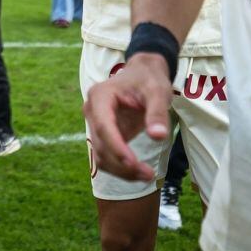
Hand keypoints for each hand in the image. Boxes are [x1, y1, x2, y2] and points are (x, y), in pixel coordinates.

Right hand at [83, 53, 172, 181]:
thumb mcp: (158, 91)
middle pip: (100, 145)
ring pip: (101, 156)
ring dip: (121, 170)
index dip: (116, 147)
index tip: (133, 163)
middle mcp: (92, 111)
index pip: (103, 127)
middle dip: (122, 164)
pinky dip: (121, 168)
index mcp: (100, 96)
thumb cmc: (149, 80)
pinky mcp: (103, 135)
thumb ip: (157, 113)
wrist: (143, 75)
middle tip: (149, 174)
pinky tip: (139, 172)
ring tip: (147, 175)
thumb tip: (158, 137)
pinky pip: (107, 157)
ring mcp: (96, 124)